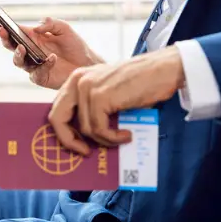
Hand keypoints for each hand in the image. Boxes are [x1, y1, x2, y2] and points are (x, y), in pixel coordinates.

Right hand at [0, 15, 103, 89]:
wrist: (87, 64)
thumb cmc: (74, 45)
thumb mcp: (64, 28)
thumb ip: (51, 23)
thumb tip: (36, 27)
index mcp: (32, 37)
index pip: (12, 31)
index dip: (0, 24)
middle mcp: (29, 51)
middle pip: (10, 46)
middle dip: (4, 38)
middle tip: (3, 31)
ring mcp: (33, 65)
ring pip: (18, 61)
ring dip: (18, 54)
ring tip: (23, 47)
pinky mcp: (41, 77)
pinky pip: (37, 73)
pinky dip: (44, 65)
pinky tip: (52, 58)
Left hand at [48, 46, 185, 151]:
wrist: (163, 69)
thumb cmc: (140, 84)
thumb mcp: (109, 93)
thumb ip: (93, 108)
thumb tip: (84, 139)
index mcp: (77, 79)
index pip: (57, 110)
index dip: (64, 131)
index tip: (78, 145)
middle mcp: (78, 81)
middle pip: (57, 119)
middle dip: (69, 140)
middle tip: (86, 152)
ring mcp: (87, 88)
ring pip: (85, 128)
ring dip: (104, 140)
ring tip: (121, 137)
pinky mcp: (100, 97)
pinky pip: (99, 129)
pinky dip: (113, 138)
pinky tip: (126, 135)